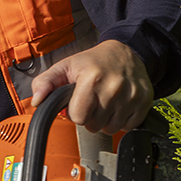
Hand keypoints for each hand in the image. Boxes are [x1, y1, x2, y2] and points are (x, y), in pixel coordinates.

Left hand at [29, 39, 153, 133]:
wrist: (126, 51)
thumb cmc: (94, 61)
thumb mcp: (66, 66)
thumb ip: (45, 82)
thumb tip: (36, 100)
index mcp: (92, 79)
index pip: (78, 118)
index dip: (75, 111)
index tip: (79, 100)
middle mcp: (114, 88)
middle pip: (94, 126)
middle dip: (90, 116)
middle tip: (93, 100)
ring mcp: (131, 96)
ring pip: (110, 129)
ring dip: (105, 120)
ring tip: (105, 102)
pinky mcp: (144, 102)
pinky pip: (128, 127)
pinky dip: (121, 120)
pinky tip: (118, 105)